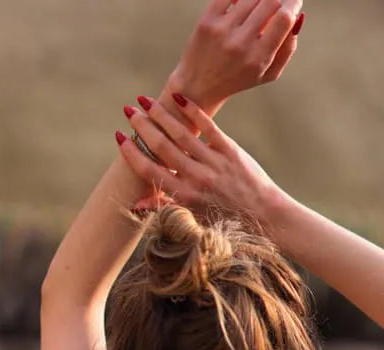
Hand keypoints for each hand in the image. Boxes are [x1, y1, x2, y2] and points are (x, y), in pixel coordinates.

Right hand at [118, 95, 282, 225]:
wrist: (264, 215)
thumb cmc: (225, 218)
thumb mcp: (193, 217)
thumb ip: (164, 206)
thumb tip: (135, 205)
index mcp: (184, 197)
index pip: (150, 171)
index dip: (132, 154)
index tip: (120, 138)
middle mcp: (197, 179)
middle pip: (162, 147)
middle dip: (142, 127)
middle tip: (129, 111)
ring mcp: (214, 163)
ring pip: (181, 134)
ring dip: (160, 115)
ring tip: (145, 101)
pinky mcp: (230, 151)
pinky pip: (208, 127)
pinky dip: (192, 111)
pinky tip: (178, 97)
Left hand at [170, 0, 304, 112]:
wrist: (198, 86)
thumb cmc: (239, 78)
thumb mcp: (268, 74)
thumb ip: (287, 48)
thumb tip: (298, 17)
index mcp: (258, 59)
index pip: (283, 19)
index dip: (294, 4)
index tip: (295, 1)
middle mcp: (240, 44)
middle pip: (270, 2)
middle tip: (278, 3)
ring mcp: (222, 31)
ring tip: (259, 7)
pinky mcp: (207, 21)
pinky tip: (243, 2)